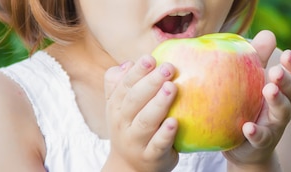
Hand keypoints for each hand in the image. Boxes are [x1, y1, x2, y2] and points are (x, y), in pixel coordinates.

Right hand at [102, 56, 179, 171]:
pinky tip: (174, 122)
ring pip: (145, 121)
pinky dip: (165, 134)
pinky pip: (158, 144)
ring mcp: (136, 141)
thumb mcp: (119, 107)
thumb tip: (127, 63)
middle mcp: (123, 123)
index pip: (125, 86)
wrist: (129, 167)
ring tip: (171, 88)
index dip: (137, 72)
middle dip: (150, 82)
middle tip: (168, 67)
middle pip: (134, 100)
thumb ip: (119, 84)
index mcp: (116, 107)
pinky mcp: (151, 156)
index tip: (151, 58)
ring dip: (158, 104)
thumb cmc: (130, 128)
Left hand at [223, 30, 290, 170]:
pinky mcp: (261, 142)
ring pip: (282, 113)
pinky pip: (261, 138)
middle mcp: (283, 105)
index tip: (287, 55)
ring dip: (277, 101)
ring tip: (268, 90)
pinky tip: (248, 127)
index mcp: (282, 88)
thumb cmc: (249, 105)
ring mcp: (274, 125)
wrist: (243, 146)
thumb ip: (259, 58)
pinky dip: (256, 132)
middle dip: (286, 80)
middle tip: (276, 72)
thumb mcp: (252, 80)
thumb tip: (268, 34)